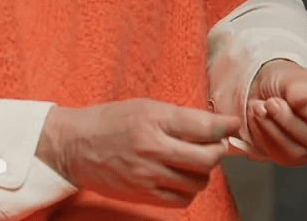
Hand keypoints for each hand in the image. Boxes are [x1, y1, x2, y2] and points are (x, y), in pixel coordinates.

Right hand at [35, 98, 239, 206]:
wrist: (75, 146)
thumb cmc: (110, 122)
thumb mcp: (144, 107)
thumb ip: (179, 117)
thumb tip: (215, 126)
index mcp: (153, 119)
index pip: (204, 126)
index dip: (225, 126)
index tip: (231, 125)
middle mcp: (152, 148)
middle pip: (207, 158)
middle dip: (218, 151)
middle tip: (214, 145)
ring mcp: (148, 175)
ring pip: (199, 181)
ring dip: (204, 172)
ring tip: (194, 161)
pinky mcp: (143, 194)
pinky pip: (183, 199)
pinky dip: (189, 189)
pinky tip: (181, 177)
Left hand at [244, 60, 306, 165]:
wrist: (268, 91)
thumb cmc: (289, 82)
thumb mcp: (295, 76)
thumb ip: (299, 87)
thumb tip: (302, 100)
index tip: (296, 100)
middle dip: (289, 121)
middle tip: (271, 102)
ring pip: (297, 153)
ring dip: (274, 130)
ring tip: (258, 107)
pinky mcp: (292, 158)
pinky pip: (280, 156)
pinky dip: (264, 136)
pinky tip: (257, 117)